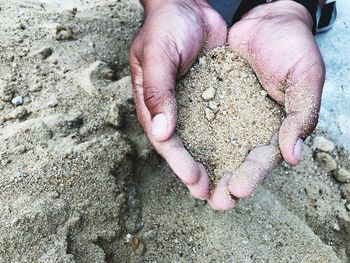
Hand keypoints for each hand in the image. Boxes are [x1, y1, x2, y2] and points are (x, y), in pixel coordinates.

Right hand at [129, 0, 226, 199]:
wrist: (187, 6)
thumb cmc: (165, 27)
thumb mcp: (156, 56)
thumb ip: (157, 92)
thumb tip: (160, 132)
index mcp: (152, 105)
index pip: (165, 141)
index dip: (179, 164)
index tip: (195, 182)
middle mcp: (172, 111)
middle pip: (184, 149)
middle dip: (197, 173)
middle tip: (214, 196)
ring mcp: (193, 105)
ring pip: (203, 140)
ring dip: (215, 163)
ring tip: (229, 185)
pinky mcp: (212, 96)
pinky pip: (220, 121)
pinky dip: (228, 139)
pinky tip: (241, 154)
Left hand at [209, 0, 324, 209]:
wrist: (266, 20)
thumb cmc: (293, 47)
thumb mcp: (305, 79)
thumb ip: (301, 116)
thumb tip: (293, 156)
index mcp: (274, 128)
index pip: (262, 159)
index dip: (251, 176)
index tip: (237, 190)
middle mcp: (247, 125)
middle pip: (234, 160)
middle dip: (224, 181)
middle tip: (213, 201)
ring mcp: (227, 113)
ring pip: (212, 144)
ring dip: (203, 165)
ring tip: (193, 183)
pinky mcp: (209, 98)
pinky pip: (197, 118)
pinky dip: (190, 134)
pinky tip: (180, 148)